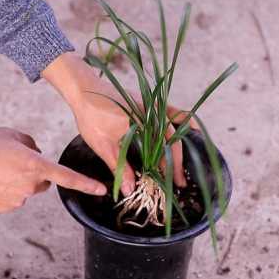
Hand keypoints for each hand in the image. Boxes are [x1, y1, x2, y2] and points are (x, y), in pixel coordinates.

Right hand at [0, 127, 105, 211]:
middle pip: (44, 180)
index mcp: (35, 165)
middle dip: (37, 173)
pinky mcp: (8, 207)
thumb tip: (35, 151)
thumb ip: (29, 142)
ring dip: (21, 181)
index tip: (102, 190)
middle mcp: (31, 185)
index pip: (67, 176)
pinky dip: (8, 191)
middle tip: (15, 162)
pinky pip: (15, 197)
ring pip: (29, 189)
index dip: (87, 184)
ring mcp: (20, 198)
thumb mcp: (9, 134)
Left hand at [42, 53, 196, 196]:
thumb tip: (130, 189)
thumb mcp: (102, 145)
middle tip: (178, 183)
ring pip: (176, 128)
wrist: (84, 89)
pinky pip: (173, 111)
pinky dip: (184, 120)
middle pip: (172, 141)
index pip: (160, 150)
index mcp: (140, 123)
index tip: (170, 184)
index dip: (167, 168)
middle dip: (177, 163)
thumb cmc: (90, 116)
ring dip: (180, 148)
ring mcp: (154, 105)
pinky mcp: (151, 102)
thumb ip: (119, 167)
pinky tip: (193, 128)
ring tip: (182, 167)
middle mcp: (152, 112)